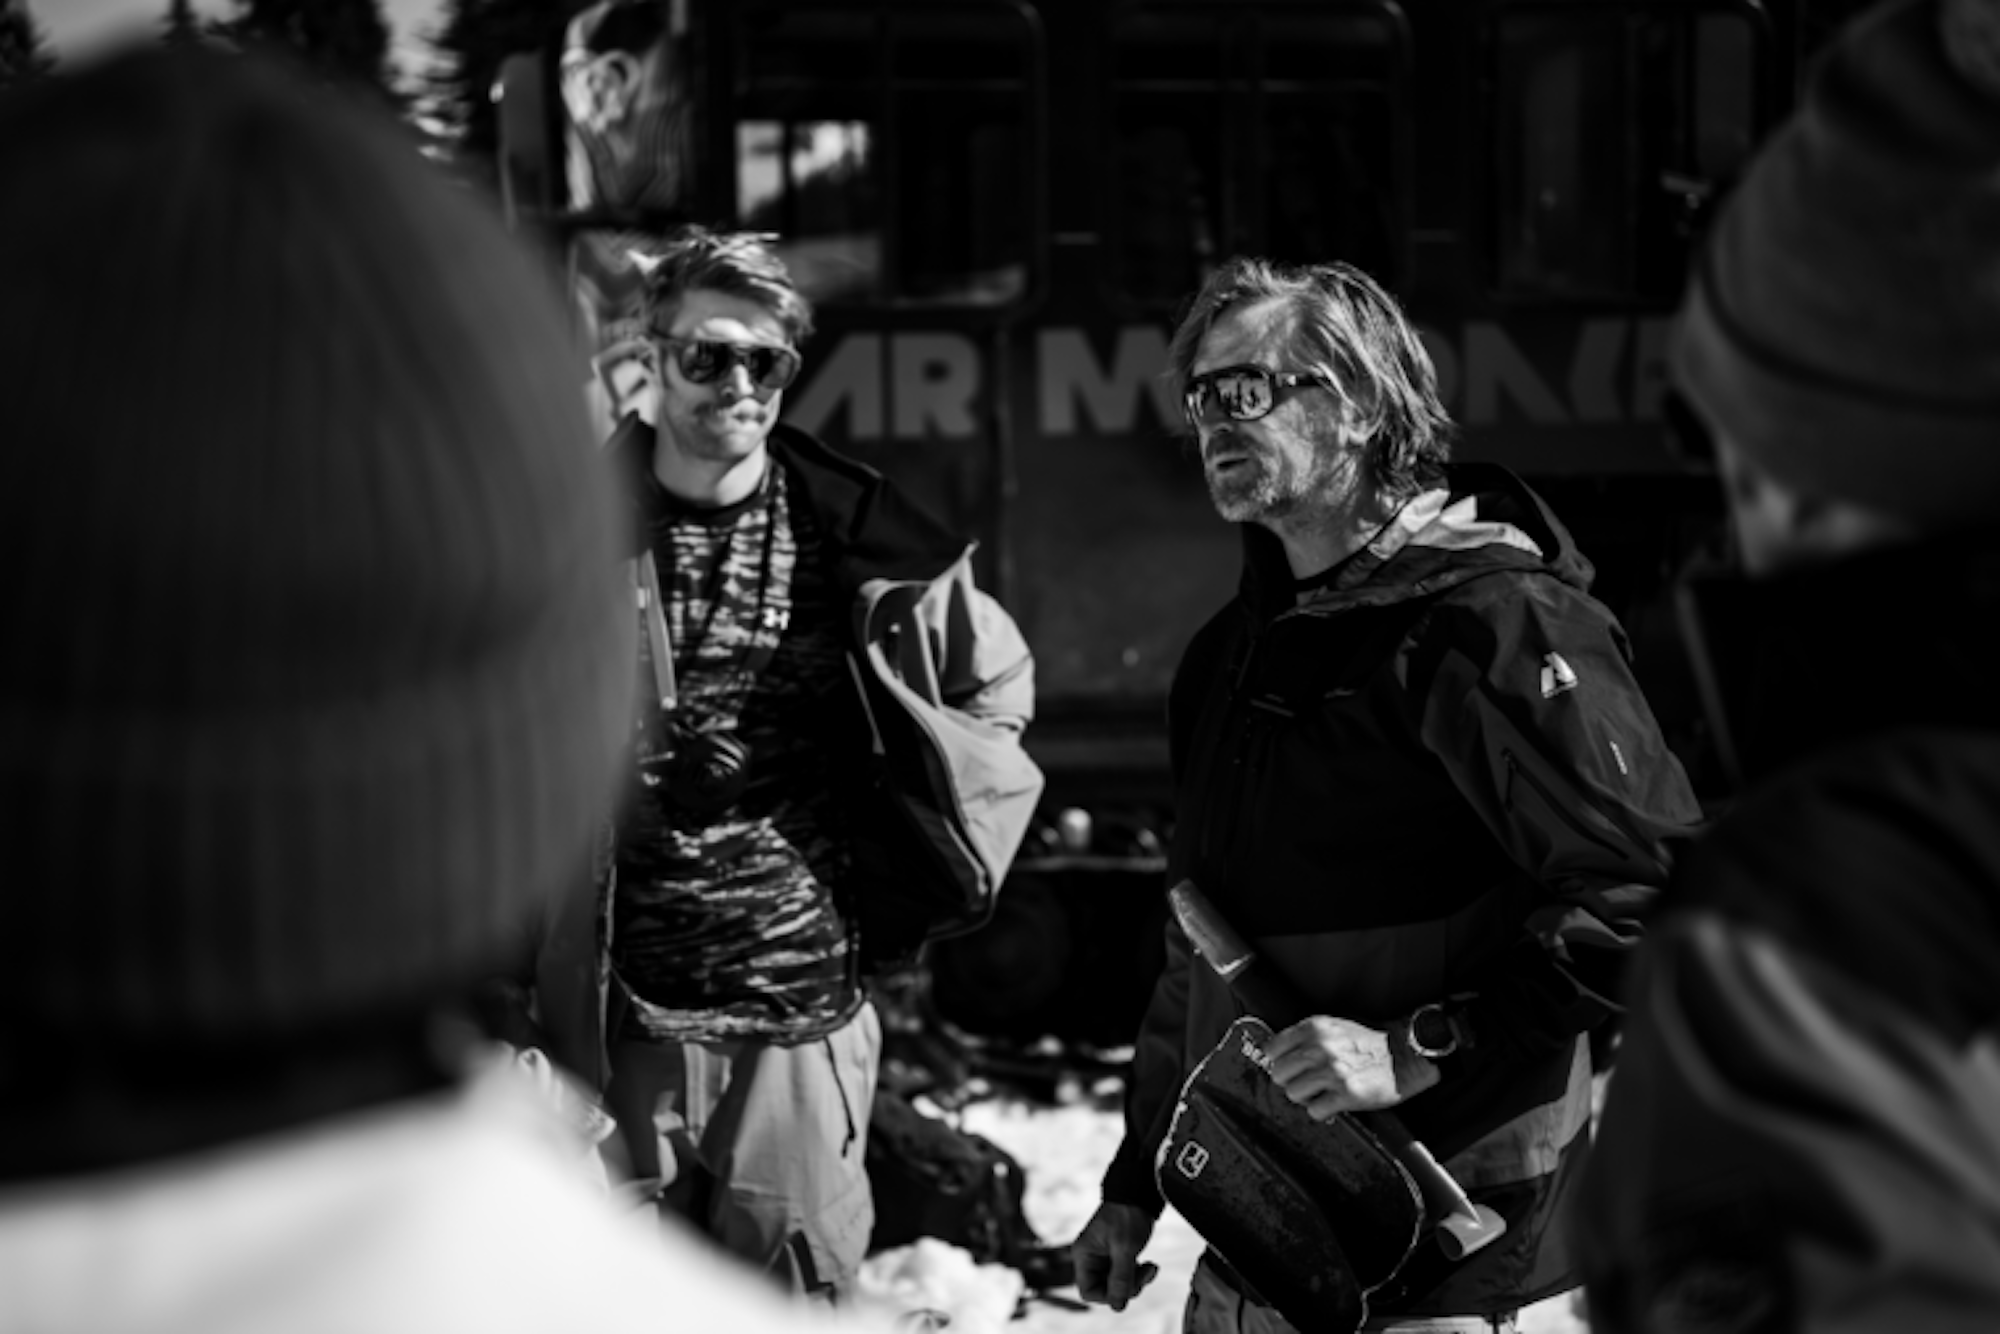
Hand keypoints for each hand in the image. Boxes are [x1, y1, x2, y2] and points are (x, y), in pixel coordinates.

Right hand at [1072, 1201, 1157, 1310]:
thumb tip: (1118, 1306)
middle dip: (1127, 1286)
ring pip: (1118, 1284)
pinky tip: (1149, 1264)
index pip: (1088, 1291)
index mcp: (1084, 1255)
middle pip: (1105, 1289)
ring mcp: (1104, 1257)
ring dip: (1136, 1280)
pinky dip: (1139, 1274)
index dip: (1107, 1295)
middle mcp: (1091, 1258)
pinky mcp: (1117, 1255)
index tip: (1127, 1288)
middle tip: (1144, 1274)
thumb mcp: (1125, 1248)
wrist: (1138, 1192)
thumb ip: (1120, 1278)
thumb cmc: (1127, 1215)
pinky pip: (1126, 1275)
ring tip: (1150, 1267)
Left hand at [1263, 1015, 1439, 1119]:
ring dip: (1306, 1097)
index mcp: (1314, 1028)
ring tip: (1322, 1092)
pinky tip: (1334, 1102)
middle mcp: (1320, 1048)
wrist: (1405, 1055)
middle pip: (1279, 1074)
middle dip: (1290, 1081)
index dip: (1279, 1061)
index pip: (1272, 1048)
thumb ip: (1305, 1037)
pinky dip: (1323, 1111)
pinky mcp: (1346, 1095)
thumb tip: (1275, 1054)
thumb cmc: (1369, 1042)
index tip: (1288, 1067)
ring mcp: (1333, 1072)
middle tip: (1306, 1082)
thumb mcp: (1333, 1026)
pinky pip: (1315, 1111)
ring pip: (1293, 1094)